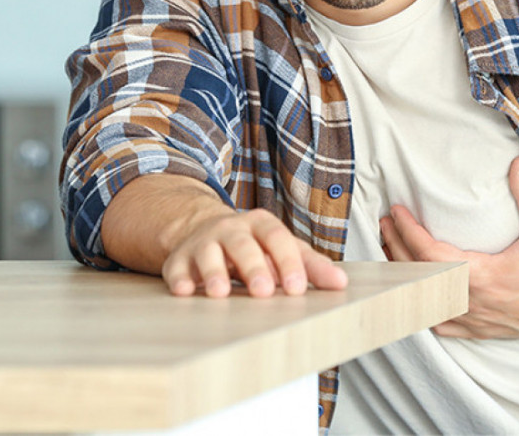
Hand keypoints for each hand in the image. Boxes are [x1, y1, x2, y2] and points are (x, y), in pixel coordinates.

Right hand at [162, 207, 347, 298]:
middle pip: (242, 243)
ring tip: (221, 293)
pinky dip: (180, 278)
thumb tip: (341, 284)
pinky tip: (185, 291)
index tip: (297, 288)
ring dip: (214, 272)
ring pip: (208, 253)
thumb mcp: (283, 250)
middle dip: (252, 267)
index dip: (287, 262)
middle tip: (263, 292)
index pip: (277, 238)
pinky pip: (177, 266)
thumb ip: (311, 266)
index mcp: (261, 225)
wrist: (204, 230)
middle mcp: (231, 229)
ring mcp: (203, 242)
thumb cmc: (255, 246)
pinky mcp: (180, 258)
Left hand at [379, 156, 518, 338]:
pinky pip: (440, 325)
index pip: (431, 254)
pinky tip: (410, 295)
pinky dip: (421, 308)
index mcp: (483, 276)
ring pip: (425, 300)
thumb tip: (516, 163)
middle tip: (385, 223)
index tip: (396, 212)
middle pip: (419, 275)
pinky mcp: (478, 329)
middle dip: (397, 247)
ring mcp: (474, 318)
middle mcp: (473, 300)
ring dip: (404, 276)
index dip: (408, 232)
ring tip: (389, 251)